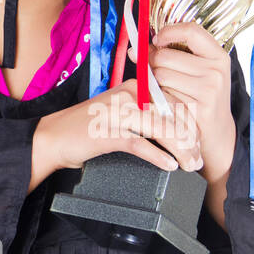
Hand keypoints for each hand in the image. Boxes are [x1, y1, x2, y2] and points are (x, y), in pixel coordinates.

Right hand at [33, 77, 203, 182]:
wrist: (53, 136)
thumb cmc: (88, 126)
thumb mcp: (121, 112)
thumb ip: (146, 113)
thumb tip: (178, 127)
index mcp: (135, 87)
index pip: (174, 100)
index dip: (191, 122)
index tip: (199, 141)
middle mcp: (128, 95)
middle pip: (171, 113)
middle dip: (190, 139)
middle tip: (198, 159)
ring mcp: (117, 112)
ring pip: (160, 128)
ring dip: (180, 150)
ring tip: (190, 165)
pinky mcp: (107, 132)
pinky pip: (140, 143)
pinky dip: (158, 156)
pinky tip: (170, 166)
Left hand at [139, 21, 236, 186]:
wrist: (217, 133)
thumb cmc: (200, 97)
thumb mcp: (196, 71)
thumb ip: (169, 54)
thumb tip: (134, 50)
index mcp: (218, 57)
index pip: (191, 31)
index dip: (168, 32)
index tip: (157, 40)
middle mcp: (216, 72)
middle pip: (164, 56)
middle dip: (153, 65)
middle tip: (160, 76)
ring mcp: (208, 92)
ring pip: (159, 76)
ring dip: (154, 85)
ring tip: (168, 93)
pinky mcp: (196, 111)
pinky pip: (161, 97)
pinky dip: (156, 100)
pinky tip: (165, 106)